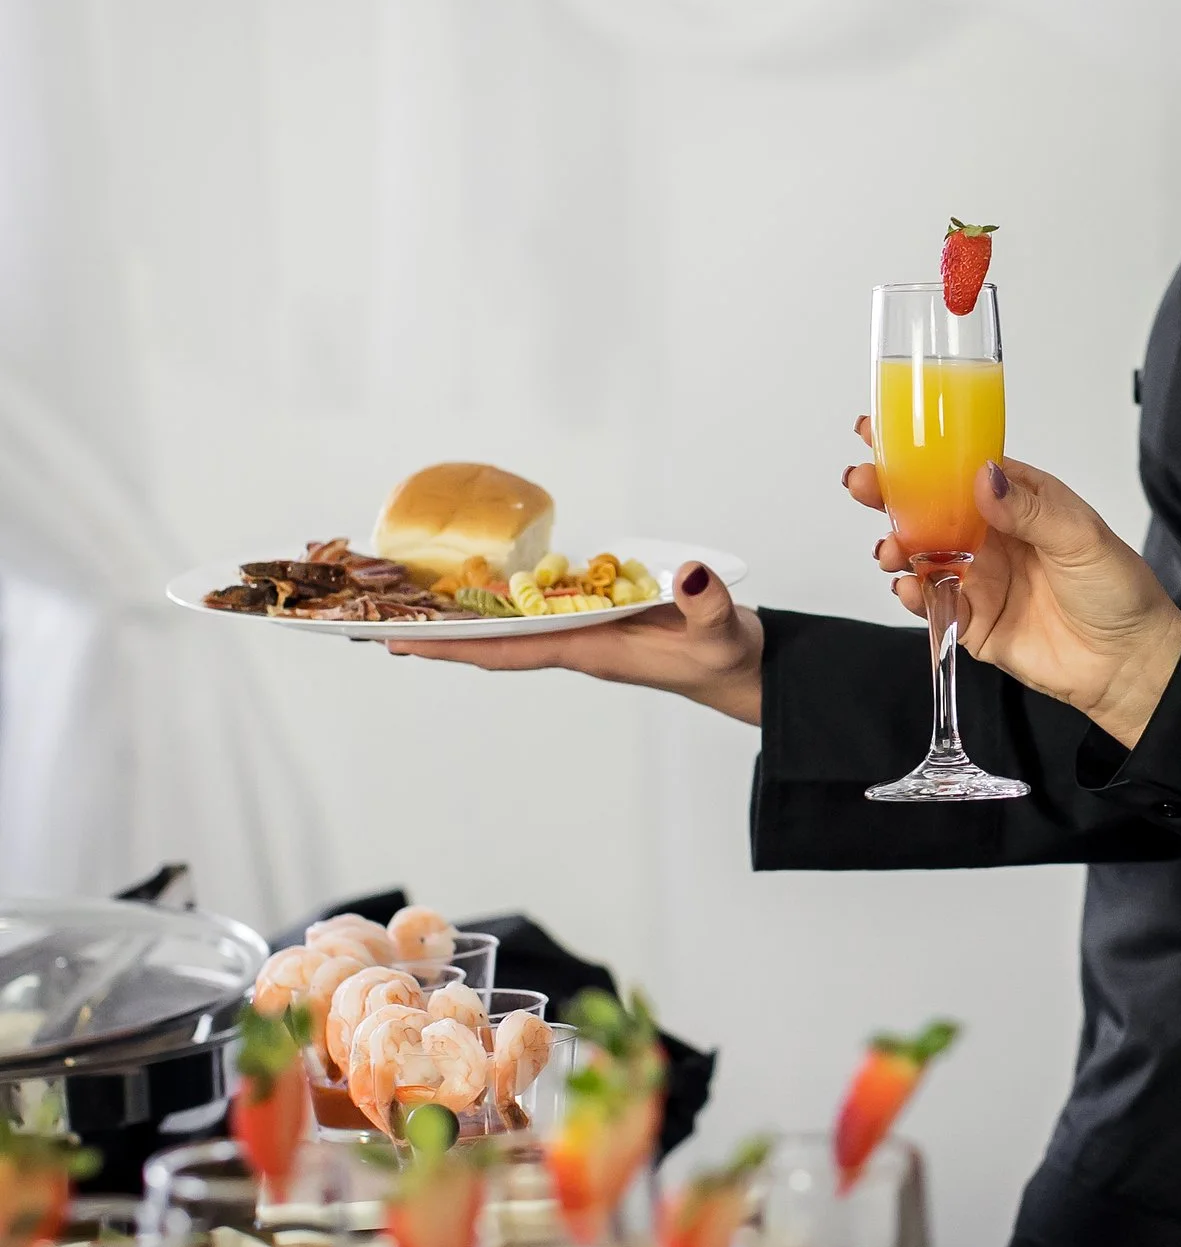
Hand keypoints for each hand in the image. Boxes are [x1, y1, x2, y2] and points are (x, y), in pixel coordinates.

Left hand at [385, 558, 765, 724]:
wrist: (745, 672)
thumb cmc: (731, 658)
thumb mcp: (724, 635)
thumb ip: (708, 606)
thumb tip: (688, 574)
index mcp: (594, 651)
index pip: (509, 650)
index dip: (454, 645)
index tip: (400, 641)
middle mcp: (578, 644)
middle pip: (492, 642)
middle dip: (435, 633)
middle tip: (369, 621)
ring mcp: (585, 633)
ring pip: (508, 628)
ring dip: (458, 619)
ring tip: (404, 603)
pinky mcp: (598, 620)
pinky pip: (534, 613)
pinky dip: (497, 603)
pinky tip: (473, 590)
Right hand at [851, 419, 1180, 746]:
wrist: (1129, 664)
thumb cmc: (1119, 591)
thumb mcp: (1081, 538)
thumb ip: (1030, 510)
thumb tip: (985, 478)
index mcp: (1020, 501)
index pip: (961, 466)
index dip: (920, 450)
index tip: (879, 432)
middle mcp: (992, 535)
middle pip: (929, 507)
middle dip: (890, 493)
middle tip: (862, 483)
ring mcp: (980, 577)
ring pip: (922, 554)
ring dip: (896, 546)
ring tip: (889, 550)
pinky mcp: (973, 620)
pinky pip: (933, 603)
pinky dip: (914, 594)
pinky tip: (910, 587)